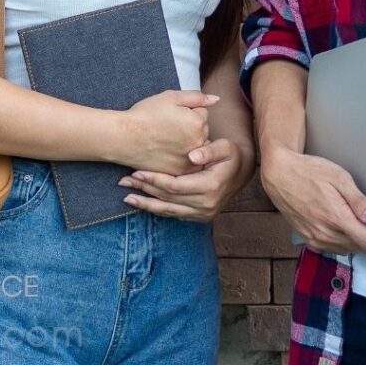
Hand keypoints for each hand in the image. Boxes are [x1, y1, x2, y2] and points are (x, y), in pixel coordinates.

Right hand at [118, 90, 217, 174]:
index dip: (186, 111)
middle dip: (189, 128)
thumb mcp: (171, 97)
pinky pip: (187, 163)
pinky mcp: (179, 172)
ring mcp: (189, 160)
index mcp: (198, 122)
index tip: (171, 115)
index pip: (202, 113)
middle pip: (201, 131)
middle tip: (168, 128)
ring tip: (166, 140)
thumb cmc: (146, 114)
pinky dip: (180, 158)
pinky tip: (166, 152)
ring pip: (195, 147)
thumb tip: (216, 100)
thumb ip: (197, 97)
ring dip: (187, 144)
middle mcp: (198, 142)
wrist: (124, 137)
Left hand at [118, 137, 245, 221]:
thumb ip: (210, 149)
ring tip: (127, 197)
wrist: (242, 172)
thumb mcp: (225, 147)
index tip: (137, 171)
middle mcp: (206, 205)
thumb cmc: (231, 155)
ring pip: (168, 211)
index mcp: (210, 187)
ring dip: (146, 204)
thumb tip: (193, 156)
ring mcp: (203, 214)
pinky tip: (143, 203)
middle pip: (167, 199)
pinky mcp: (199, 217)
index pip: (174, 185)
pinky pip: (174, 215)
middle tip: (124, 182)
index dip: (154, 179)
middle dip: (144, 190)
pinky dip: (157, 209)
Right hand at [259, 146, 365, 253]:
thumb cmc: (308, 171)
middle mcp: (325, 234)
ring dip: (353, 237)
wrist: (280, 174)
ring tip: (347, 215)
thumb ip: (358, 200)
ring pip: (347, 250)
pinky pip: (332, 248)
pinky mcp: (308, 240)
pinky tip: (335, 221)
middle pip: (360, 249)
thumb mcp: (338, 177)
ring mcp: (315, 240)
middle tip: (362, 214)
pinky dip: (339, 239)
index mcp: (335, 218)